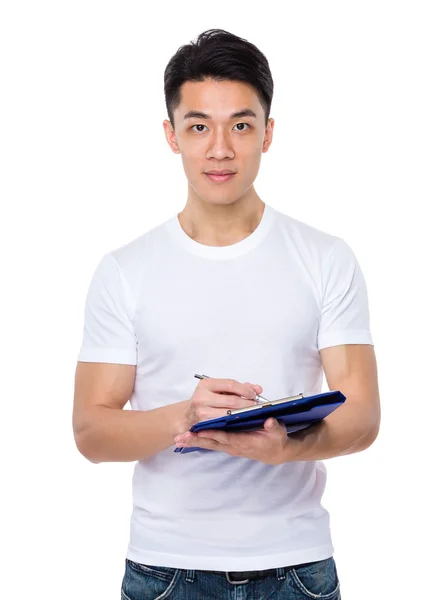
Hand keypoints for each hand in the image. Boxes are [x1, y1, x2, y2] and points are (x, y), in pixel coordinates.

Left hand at [174, 417, 288, 464]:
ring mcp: (230, 447)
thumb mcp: (278, 432)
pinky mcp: (228, 445)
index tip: (200, 430)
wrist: (275, 452)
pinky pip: (212, 443)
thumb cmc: (276, 440)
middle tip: (180, 438)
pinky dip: (200, 441)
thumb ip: (273, 426)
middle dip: (196, 440)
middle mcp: (235, 446)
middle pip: (213, 443)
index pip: (226, 437)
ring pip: (210, 444)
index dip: (213, 434)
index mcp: (245, 442)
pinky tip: (188, 438)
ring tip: (178, 439)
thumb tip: (269, 421)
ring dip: (194, 441)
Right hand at [182, 377, 262, 429]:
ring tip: (250, 413)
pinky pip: (224, 423)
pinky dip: (235, 422)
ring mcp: (202, 412)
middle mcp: (202, 397)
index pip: (230, 384)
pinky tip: (241, 420)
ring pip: (230, 414)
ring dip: (243, 414)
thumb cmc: (206, 400)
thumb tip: (258, 389)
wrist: (189, 414)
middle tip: (256, 405)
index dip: (245, 389)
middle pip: (232, 400)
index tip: (253, 393)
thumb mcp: (219, 389)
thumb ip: (239, 387)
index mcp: (206, 384)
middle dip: (247, 403)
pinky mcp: (204, 424)